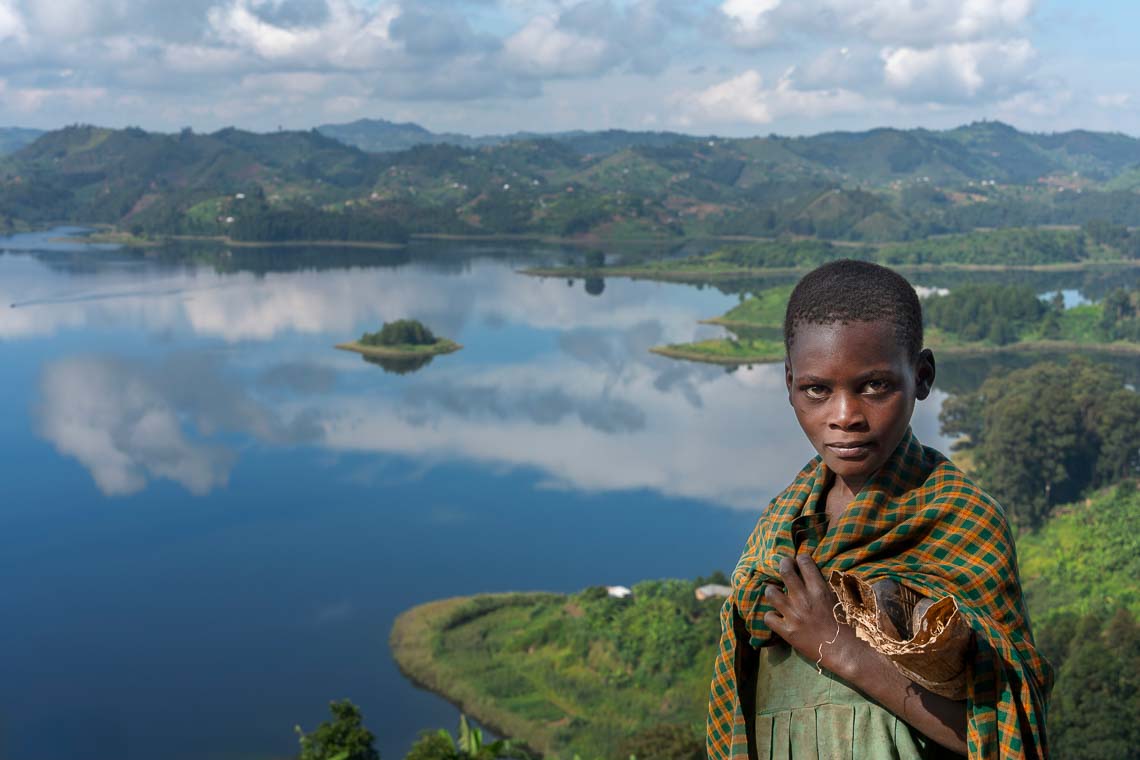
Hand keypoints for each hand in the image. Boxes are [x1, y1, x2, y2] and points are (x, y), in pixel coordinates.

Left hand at [763, 553, 860, 676]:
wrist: (847, 653)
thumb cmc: (851, 627)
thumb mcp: (847, 601)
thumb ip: (836, 587)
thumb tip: (834, 575)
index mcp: (820, 590)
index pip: (805, 563)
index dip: (801, 559)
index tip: (800, 560)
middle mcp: (804, 600)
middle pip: (785, 572)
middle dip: (784, 564)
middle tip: (785, 565)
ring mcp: (794, 616)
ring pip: (771, 593)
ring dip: (772, 590)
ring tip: (775, 591)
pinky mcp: (787, 632)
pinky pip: (768, 618)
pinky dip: (770, 615)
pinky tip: (776, 616)